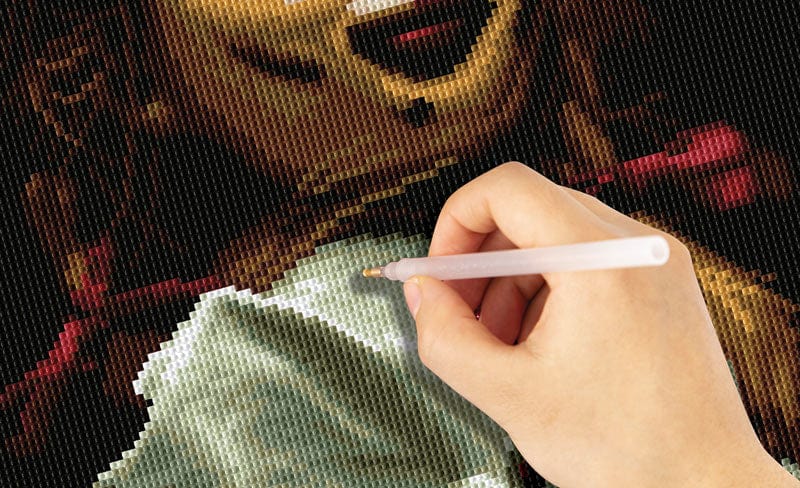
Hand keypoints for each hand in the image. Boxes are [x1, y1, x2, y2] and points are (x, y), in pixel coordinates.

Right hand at [403, 162, 798, 486]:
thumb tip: (423, 294)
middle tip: (459, 313)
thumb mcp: (511, 396)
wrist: (703, 484)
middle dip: (480, 261)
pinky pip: (584, 263)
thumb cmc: (630, 448)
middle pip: (527, 210)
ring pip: (552, 238)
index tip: (441, 270)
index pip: (506, 188)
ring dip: (511, 283)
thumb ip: (445, 338)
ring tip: (501, 345)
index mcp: (602, 259)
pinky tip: (538, 346)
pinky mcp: (657, 282)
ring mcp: (652, 260)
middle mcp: (636, 244)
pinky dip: (546, 293)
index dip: (455, 222)